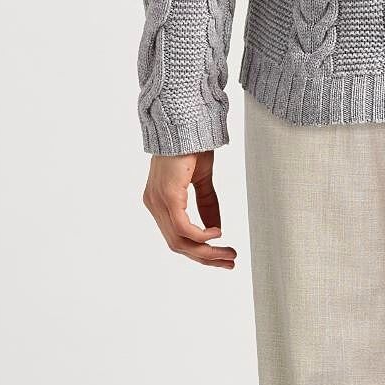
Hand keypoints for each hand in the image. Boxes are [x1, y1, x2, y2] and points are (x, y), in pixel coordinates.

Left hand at [142, 150, 236, 269]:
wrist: (187, 123)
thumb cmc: (191, 145)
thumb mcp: (201, 181)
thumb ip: (207, 205)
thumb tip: (217, 229)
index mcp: (159, 202)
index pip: (176, 237)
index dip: (199, 252)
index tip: (223, 257)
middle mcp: (154, 204)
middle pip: (177, 244)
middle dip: (206, 258)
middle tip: (230, 262)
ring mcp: (158, 202)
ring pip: (180, 241)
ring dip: (207, 252)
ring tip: (228, 253)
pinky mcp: (168, 196)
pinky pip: (183, 227)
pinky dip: (202, 235)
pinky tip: (218, 233)